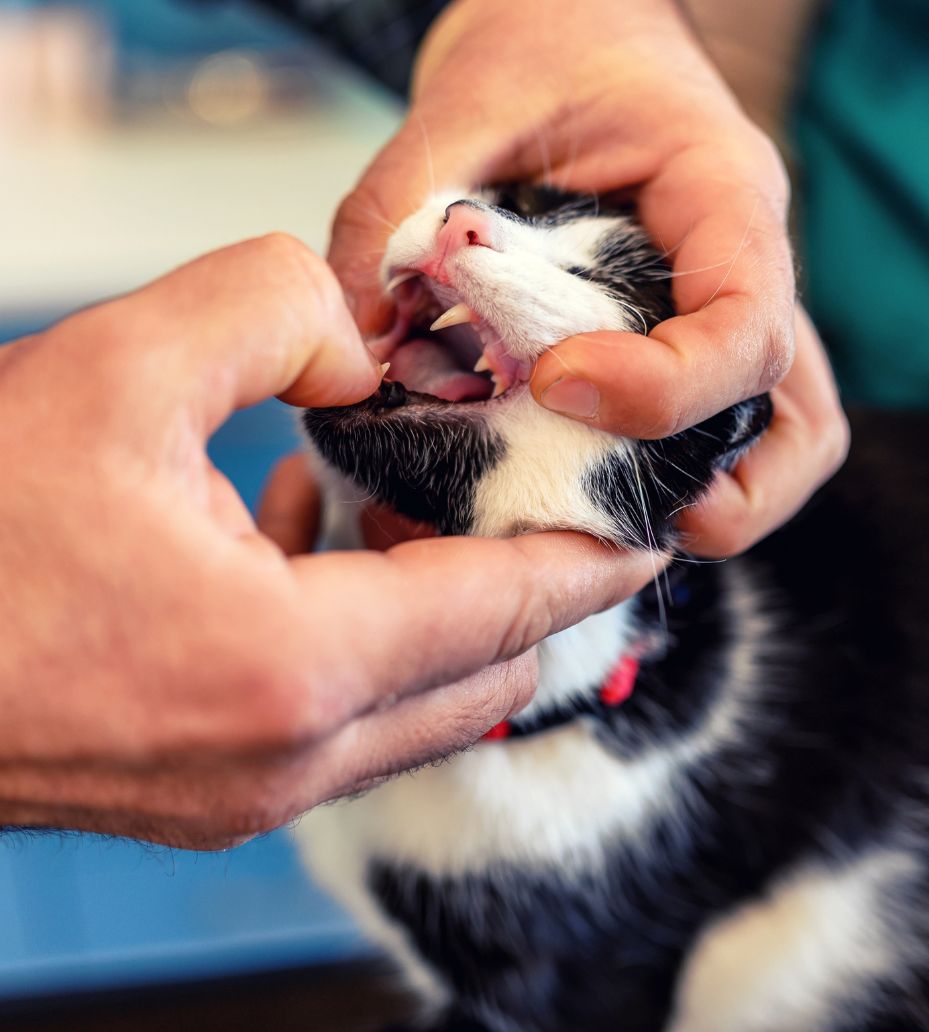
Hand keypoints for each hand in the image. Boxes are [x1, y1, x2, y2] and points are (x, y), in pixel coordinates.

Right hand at [0, 236, 658, 848]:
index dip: (587, 560)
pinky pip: (348, 715)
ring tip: (436, 508)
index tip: (646, 530)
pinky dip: (374, 638)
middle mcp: (288, 758)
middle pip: (484, 671)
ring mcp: (251, 791)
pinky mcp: (214, 791)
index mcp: (290, 667)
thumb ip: (265, 309)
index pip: (504, 612)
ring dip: (452, 613)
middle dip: (536, 589)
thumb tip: (359, 338)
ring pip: (422, 702)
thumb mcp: (109, 370)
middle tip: (556, 504)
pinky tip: (323, 544)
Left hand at [328, 0, 847, 557]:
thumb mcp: (466, 100)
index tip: (556, 385)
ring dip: (713, 502)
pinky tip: (575, 483)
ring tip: (598, 522)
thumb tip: (359, 350)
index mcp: (724, 195)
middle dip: (721, 491)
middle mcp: (746, 271)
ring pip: (780, 442)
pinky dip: (666, 479)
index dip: (663, 388)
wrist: (576, 20)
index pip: (747, 325)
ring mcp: (721, 318)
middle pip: (796, 419)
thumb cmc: (546, 43)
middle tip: (601, 509)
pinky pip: (718, 433)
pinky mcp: (683, 343)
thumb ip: (403, 212)